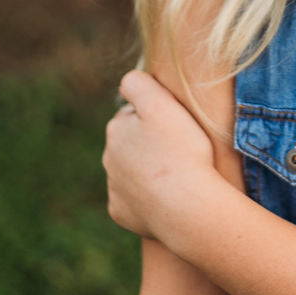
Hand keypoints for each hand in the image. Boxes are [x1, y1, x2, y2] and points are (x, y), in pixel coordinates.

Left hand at [103, 69, 216, 243]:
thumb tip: (128, 82)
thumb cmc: (181, 151)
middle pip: (130, 143)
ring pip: (131, 171)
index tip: (174, 127)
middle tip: (179, 150)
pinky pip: (133, 200)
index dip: (156, 117)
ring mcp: (114, 188)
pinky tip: (167, 197)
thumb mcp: (162, 103)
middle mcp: (108, 157)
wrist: (187, 207)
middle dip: (148, 144)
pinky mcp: (120, 213)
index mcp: (117, 128)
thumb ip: (139, 83)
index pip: (134, 114)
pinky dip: (147, 198)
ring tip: (177, 175)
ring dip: (148, 170)